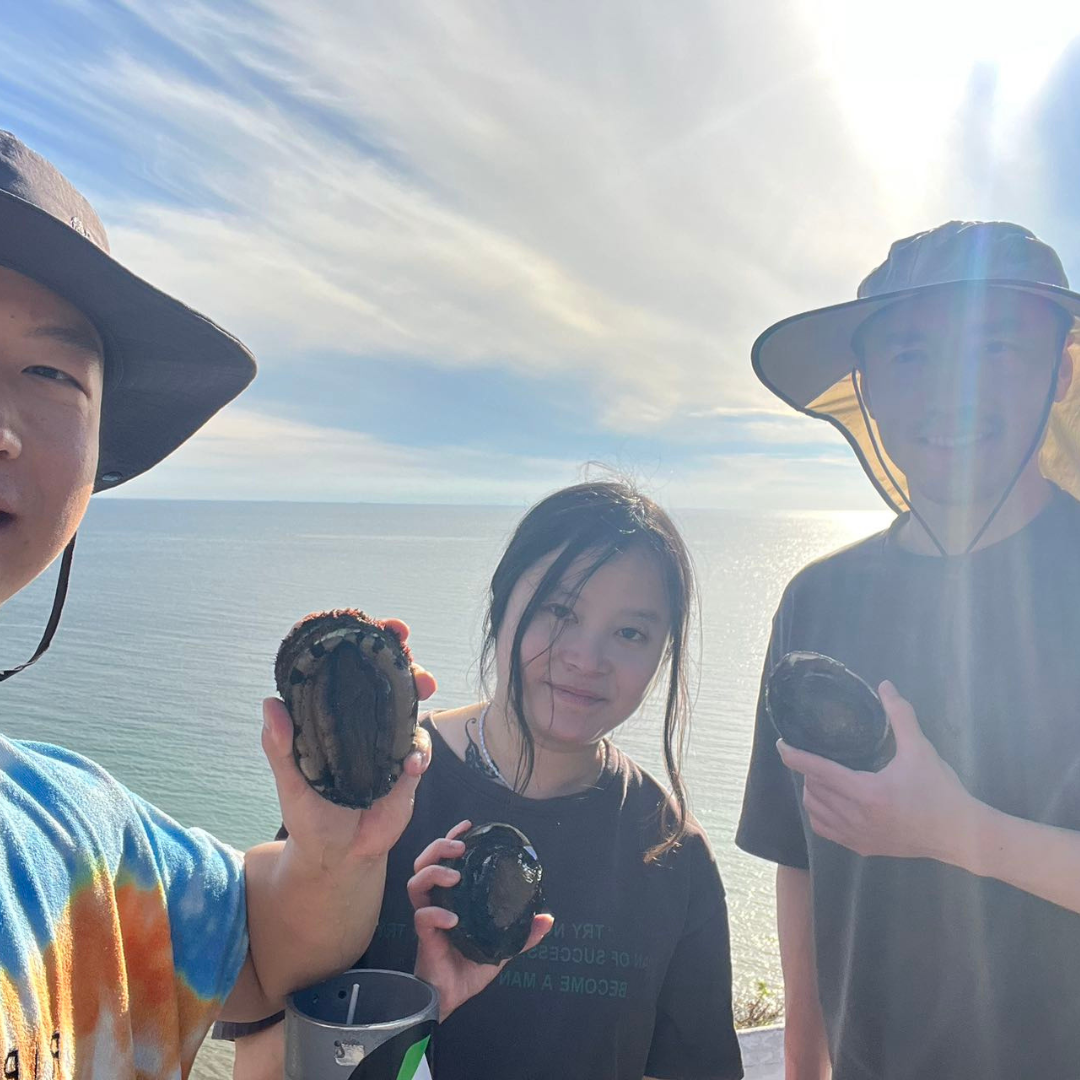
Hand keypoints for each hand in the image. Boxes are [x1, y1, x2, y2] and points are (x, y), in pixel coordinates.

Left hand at [262, 618, 436, 869]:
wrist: (337, 856)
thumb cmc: (310, 814)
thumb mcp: (291, 781)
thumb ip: (281, 746)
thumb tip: (269, 704)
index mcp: (335, 717)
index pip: (352, 672)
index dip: (367, 645)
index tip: (379, 627)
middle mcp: (366, 723)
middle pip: (390, 681)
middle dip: (406, 661)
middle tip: (410, 654)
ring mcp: (390, 744)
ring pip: (412, 707)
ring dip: (419, 692)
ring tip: (425, 686)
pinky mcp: (408, 770)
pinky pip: (419, 752)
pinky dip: (418, 755)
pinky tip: (410, 766)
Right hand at [408, 819, 554, 1020]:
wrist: (453, 996)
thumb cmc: (470, 966)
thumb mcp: (501, 945)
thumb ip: (521, 932)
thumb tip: (547, 918)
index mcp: (451, 897)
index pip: (444, 859)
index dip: (451, 839)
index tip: (467, 827)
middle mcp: (436, 902)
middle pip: (424, 863)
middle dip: (439, 849)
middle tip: (459, 849)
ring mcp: (428, 918)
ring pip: (416, 883)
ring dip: (434, 873)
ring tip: (454, 877)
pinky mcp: (424, 937)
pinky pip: (423, 918)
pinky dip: (436, 914)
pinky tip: (453, 919)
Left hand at [777, 680, 979, 864]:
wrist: (961, 835)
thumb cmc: (941, 791)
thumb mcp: (921, 749)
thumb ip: (900, 716)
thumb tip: (885, 685)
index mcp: (867, 792)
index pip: (818, 770)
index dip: (796, 756)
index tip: (782, 744)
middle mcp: (856, 817)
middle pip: (814, 790)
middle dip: (807, 771)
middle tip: (813, 755)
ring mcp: (858, 837)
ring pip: (816, 812)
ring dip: (812, 792)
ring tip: (821, 776)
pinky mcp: (863, 848)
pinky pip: (827, 831)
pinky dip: (820, 814)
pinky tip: (828, 802)